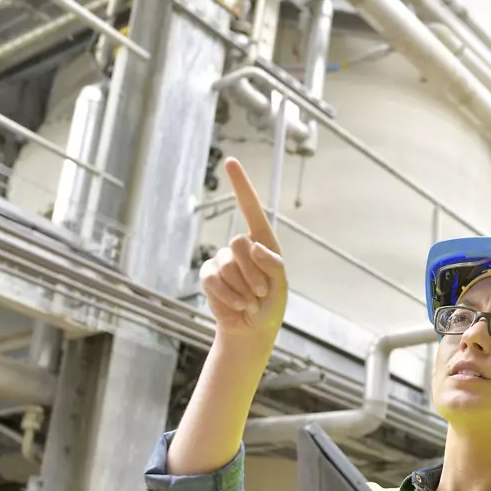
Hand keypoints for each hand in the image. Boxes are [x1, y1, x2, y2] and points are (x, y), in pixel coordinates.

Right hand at [199, 158, 286, 336]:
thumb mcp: (281, 286)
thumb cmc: (271, 305)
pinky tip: (237, 306)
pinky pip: (212, 279)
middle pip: (238, 243)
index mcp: (263, 242)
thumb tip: (253, 245)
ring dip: (241, 288)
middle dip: (251, 272)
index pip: (251, 209)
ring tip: (250, 303)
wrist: (252, 328)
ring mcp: (223, 260)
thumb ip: (273, 264)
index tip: (230, 162)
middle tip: (261, 293)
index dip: (240, 185)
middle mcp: (242, 247)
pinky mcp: (209, 275)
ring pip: (226, 265)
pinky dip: (227, 295)